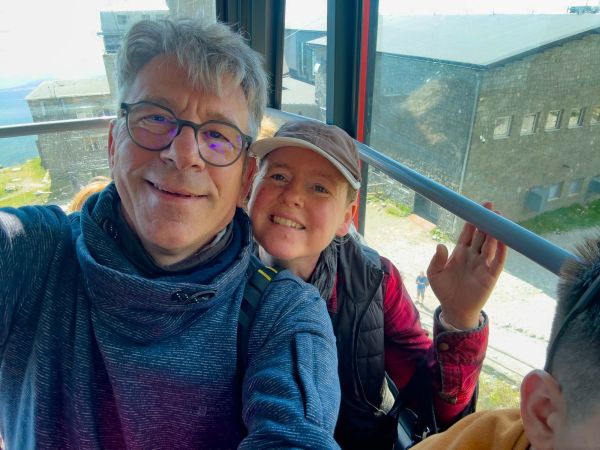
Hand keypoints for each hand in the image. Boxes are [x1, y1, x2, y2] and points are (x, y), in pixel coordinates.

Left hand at [427, 201, 506, 328]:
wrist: (454, 309)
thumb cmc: (444, 290)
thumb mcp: (434, 274)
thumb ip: (437, 259)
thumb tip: (441, 245)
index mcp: (460, 252)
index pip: (468, 232)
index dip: (472, 220)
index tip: (476, 208)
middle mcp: (473, 255)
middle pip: (482, 235)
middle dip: (486, 221)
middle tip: (490, 207)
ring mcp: (483, 264)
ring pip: (491, 244)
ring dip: (495, 232)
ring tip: (498, 218)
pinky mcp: (491, 275)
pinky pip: (499, 260)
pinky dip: (502, 250)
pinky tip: (504, 239)